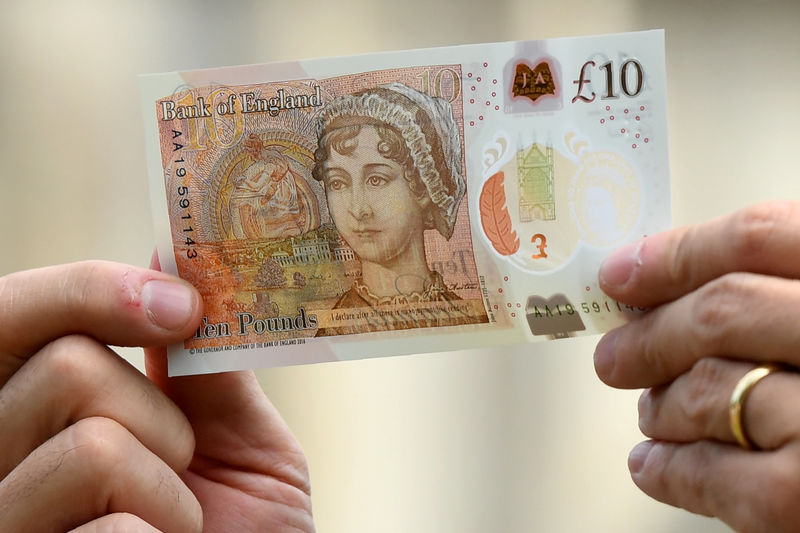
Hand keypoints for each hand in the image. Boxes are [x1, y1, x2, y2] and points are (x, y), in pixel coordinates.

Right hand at [0, 260, 313, 531]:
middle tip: (187, 451)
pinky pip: (111, 526)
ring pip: (92, 446)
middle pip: (61, 365)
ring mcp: (8, 517)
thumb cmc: (242, 530)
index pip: (14, 317)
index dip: (89, 290)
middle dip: (153, 403)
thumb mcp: (234, 436)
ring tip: (177, 524)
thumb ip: (200, 361)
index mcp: (34, 413)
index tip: (182, 305)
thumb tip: (171, 255)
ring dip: (171, 486)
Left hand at [594, 201, 799, 532]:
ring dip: (661, 404)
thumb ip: (788, 290)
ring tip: (651, 410)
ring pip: (712, 391)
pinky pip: (721, 478)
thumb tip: (664, 285)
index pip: (760, 237)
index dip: (676, 254)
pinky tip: (653, 465)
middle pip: (721, 312)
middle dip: (652, 335)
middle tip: (617, 357)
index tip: (623, 274)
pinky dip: (671, 471)